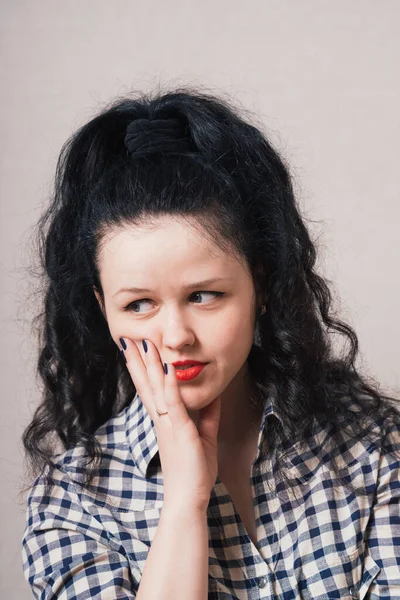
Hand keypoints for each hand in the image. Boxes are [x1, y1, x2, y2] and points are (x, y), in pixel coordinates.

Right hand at [120, 337, 221, 512]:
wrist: (188, 499)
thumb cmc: (193, 470)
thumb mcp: (203, 435)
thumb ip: (206, 414)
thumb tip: (211, 395)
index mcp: (164, 420)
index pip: (149, 388)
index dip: (141, 367)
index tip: (134, 348)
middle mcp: (161, 419)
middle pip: (146, 383)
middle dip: (137, 359)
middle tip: (127, 337)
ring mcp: (169, 424)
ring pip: (156, 388)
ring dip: (150, 364)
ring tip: (144, 342)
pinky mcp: (181, 430)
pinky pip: (174, 404)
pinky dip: (170, 385)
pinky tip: (167, 368)